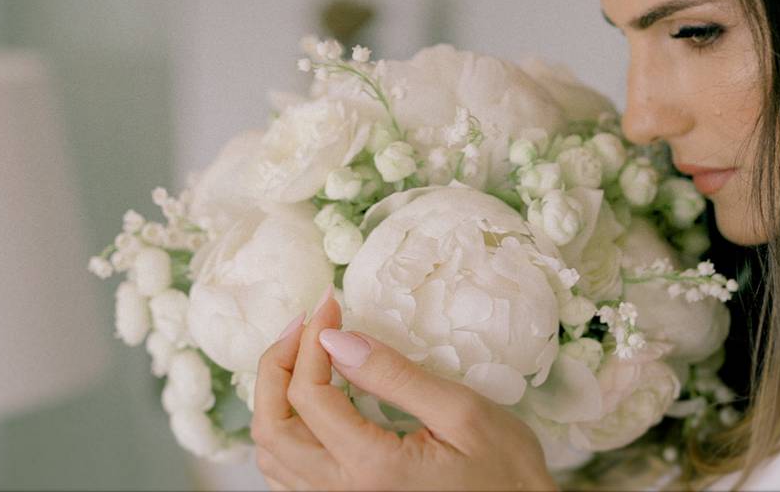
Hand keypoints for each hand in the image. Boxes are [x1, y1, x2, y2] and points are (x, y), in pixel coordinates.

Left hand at [251, 287, 557, 490]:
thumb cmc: (507, 474)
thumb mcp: (461, 412)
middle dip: (277, 365)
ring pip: (273, 456)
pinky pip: (291, 476)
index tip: (329, 305)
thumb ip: (393, 375)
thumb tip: (335, 339)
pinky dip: (288, 431)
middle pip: (272, 428)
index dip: (311, 340)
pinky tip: (311, 401)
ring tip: (304, 354)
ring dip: (276, 398)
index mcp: (372, 469)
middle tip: (306, 324)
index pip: (308, 395)